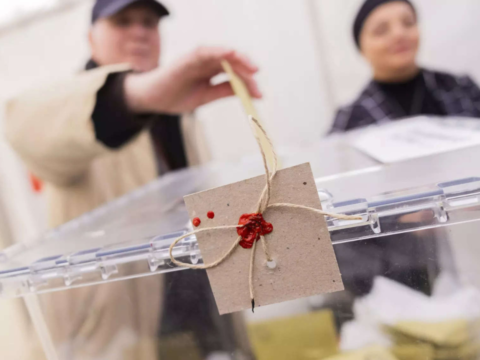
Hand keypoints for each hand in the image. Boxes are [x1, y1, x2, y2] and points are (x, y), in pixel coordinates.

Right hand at [124, 47, 261, 113]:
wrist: (152, 100)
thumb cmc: (176, 96)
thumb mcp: (206, 97)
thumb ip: (225, 91)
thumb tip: (250, 93)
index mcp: (212, 70)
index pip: (235, 72)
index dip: (248, 81)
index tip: (259, 94)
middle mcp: (207, 62)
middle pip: (232, 62)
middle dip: (247, 71)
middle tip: (258, 84)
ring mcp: (197, 59)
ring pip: (222, 54)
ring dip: (238, 58)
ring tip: (252, 68)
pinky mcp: (187, 59)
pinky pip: (204, 51)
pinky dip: (218, 51)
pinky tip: (229, 54)